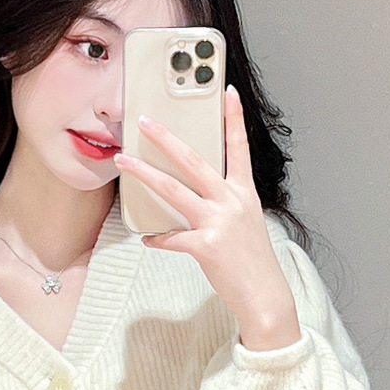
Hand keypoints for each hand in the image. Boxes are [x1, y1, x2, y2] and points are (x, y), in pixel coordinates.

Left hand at [115, 85, 301, 349]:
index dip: (234, 118)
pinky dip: (157, 238)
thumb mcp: (245, 222)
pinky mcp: (206, 247)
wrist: (265, 296)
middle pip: (194, 161)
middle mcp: (232, 202)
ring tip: (124, 162)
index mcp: (244, 193)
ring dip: (145, 174)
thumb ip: (223, 202)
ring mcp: (219, 223)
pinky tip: (147, 238)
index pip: (239, 147)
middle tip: (145, 122)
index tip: (227, 93)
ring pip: (174, 190)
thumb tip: (194, 193)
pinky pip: (171, 238)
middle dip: (166, 139)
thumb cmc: (252, 259)